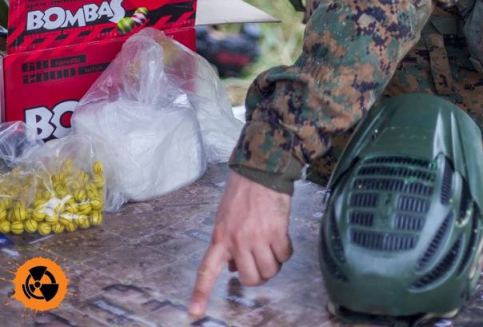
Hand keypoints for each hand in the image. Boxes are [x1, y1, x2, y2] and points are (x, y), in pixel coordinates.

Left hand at [188, 171, 292, 316]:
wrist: (260, 171)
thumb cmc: (242, 191)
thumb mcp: (225, 217)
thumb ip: (228, 243)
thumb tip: (235, 267)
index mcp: (220, 238)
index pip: (207, 270)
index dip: (201, 293)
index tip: (195, 313)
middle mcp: (238, 242)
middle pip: (250, 279)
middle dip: (259, 275)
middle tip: (260, 263)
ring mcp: (257, 238)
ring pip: (269, 270)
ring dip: (274, 264)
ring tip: (272, 249)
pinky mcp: (277, 232)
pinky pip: (285, 256)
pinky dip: (286, 252)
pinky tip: (282, 239)